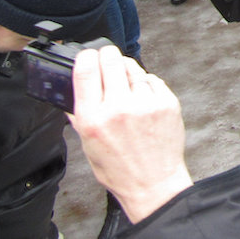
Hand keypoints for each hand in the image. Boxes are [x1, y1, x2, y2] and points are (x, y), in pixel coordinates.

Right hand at [70, 46, 193, 223]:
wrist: (153, 183)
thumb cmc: (119, 169)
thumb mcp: (88, 145)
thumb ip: (80, 115)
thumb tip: (73, 89)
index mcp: (93, 119)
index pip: (85, 70)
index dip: (86, 57)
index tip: (87, 56)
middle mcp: (119, 108)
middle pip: (110, 60)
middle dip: (107, 56)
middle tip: (106, 60)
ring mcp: (145, 104)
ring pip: (133, 68)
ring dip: (127, 71)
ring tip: (125, 86)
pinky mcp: (166, 102)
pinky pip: (152, 80)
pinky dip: (146, 85)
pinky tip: (142, 98)